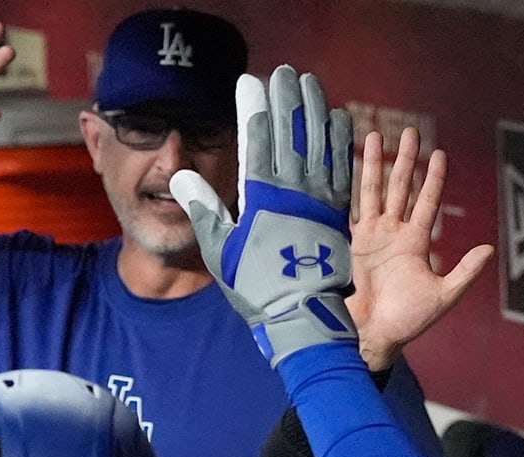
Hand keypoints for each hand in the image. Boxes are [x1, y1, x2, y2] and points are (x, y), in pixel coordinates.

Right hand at [171, 65, 357, 367]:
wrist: (300, 317)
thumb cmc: (254, 288)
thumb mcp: (219, 251)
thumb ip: (204, 208)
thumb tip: (181, 174)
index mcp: (262, 199)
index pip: (257, 140)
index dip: (254, 106)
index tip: (250, 80)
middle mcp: (294, 193)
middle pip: (291, 134)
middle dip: (286, 98)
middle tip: (283, 71)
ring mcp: (320, 201)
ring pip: (319, 144)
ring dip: (315, 110)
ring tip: (310, 83)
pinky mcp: (338, 213)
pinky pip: (342, 168)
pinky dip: (340, 141)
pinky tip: (338, 118)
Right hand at [350, 127, 493, 370]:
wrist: (372, 336)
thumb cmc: (407, 322)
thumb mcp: (443, 297)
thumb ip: (465, 272)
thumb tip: (489, 249)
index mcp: (416, 243)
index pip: (427, 202)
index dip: (433, 179)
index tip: (439, 154)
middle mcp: (393, 234)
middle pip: (400, 188)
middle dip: (405, 161)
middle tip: (410, 133)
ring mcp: (370, 236)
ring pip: (374, 191)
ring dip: (374, 164)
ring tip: (376, 136)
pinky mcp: (349, 244)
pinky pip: (349, 209)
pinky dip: (347, 188)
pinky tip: (344, 166)